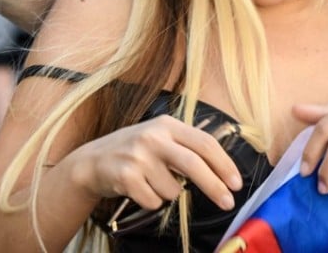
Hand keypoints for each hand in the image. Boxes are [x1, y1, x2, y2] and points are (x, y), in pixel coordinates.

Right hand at [69, 115, 243, 212]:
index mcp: (167, 124)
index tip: (236, 182)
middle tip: (228, 202)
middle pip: (193, 164)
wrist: (91, 162)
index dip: (224, 164)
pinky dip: (152, 201)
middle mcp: (153, 137)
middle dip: (214, 186)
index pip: (204, 142)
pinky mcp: (125, 177)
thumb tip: (222, 168)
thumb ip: (186, 147)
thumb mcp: (160, 138)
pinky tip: (139, 189)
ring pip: (172, 189)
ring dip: (169, 193)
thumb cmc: (134, 151)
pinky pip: (153, 201)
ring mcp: (138, 156)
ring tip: (152, 182)